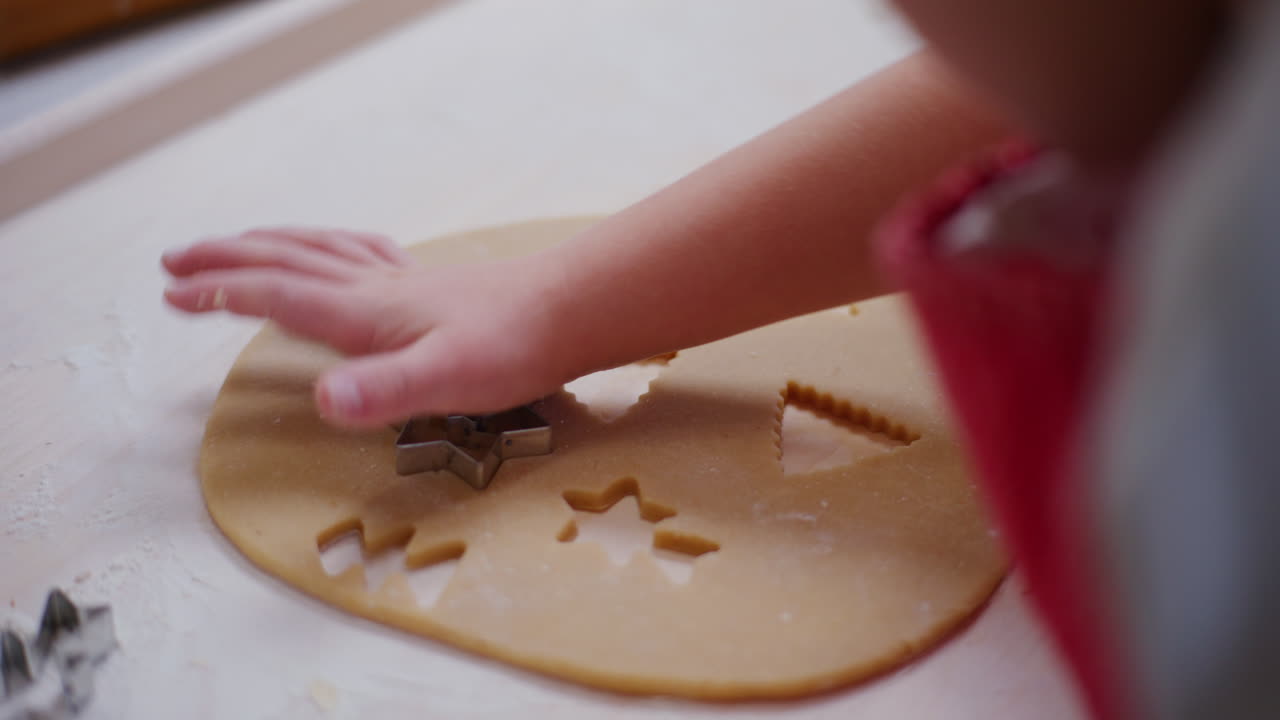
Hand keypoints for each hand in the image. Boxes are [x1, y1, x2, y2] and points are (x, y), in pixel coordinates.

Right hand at [162, 228, 569, 427]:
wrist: (568, 311)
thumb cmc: (513, 348)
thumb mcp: (445, 379)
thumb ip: (383, 390)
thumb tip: (325, 402)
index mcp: (365, 313)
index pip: (278, 296)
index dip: (223, 293)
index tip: (174, 293)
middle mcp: (375, 289)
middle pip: (285, 262)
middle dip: (225, 261)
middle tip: (174, 263)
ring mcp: (402, 282)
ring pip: (318, 249)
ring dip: (268, 245)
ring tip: (234, 245)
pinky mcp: (428, 285)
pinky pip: (360, 251)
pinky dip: (327, 244)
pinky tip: (335, 250)